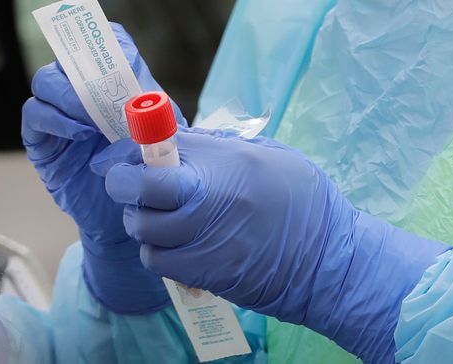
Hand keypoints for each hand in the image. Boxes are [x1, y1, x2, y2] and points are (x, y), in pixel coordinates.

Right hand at [22, 23, 183, 313]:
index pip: (105, 49)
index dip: (107, 44)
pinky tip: (78, 134)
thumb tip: (146, 95)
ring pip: (46, 83)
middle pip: (70, 61)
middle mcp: (84, 98)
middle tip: (102, 95)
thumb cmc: (147, 178)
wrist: (125, 221)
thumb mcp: (161, 143)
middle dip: (84, 73)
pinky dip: (55, 119)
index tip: (120, 57)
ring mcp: (60, 118)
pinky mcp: (42, 141)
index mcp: (116, 90)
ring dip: (68, 96)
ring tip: (89, 120)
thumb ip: (154, 116)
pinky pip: (35, 116)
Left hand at [103, 128, 449, 361]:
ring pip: (141, 227)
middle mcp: (209, 198)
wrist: (329, 261)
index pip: (161, 145)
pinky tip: (176, 246)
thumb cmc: (303, 200)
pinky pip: (156, 260)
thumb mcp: (267, 155)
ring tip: (161, 217)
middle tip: (131, 185)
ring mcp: (202, 239)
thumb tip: (174, 141)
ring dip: (142, 221)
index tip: (128, 153)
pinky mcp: (202, 273)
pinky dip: (157, 251)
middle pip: (137, 187)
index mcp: (228, 161)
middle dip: (123, 183)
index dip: (134, 147)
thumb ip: (217, 148)